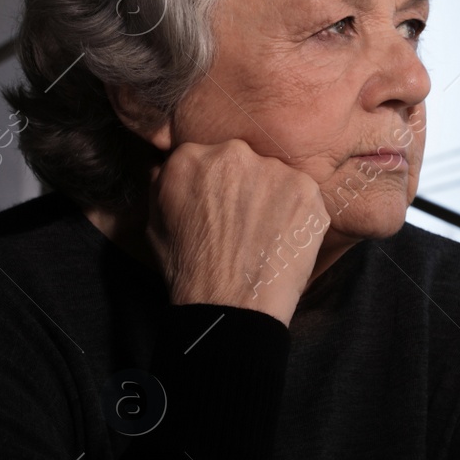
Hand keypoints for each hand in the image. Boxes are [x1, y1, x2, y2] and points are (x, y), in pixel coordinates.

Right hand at [146, 139, 330, 325]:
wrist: (230, 306)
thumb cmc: (189, 270)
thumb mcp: (154, 223)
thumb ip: (163, 184)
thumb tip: (164, 166)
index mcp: (189, 157)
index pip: (206, 158)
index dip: (213, 185)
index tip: (218, 207)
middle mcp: (231, 153)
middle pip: (242, 161)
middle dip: (243, 186)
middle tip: (243, 223)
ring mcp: (271, 168)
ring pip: (274, 175)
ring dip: (272, 198)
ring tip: (264, 236)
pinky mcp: (304, 187)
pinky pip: (303, 193)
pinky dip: (298, 213)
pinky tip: (284, 239)